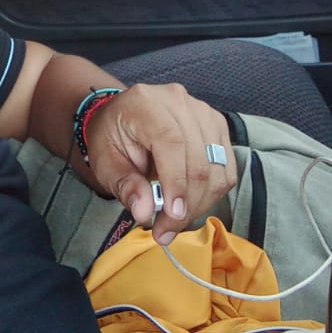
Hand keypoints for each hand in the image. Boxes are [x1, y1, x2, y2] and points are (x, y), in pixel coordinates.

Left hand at [84, 83, 236, 245]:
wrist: (124, 117)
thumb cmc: (112, 138)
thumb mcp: (105, 162)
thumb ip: (124, 185)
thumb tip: (144, 212)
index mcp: (146, 103)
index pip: (171, 142)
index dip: (176, 182)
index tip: (172, 216)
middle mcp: (178, 101)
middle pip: (198, 159)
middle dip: (186, 205)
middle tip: (165, 231)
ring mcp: (202, 111)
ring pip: (217, 168)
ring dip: (200, 203)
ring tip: (175, 221)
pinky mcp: (217, 126)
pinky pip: (226, 168)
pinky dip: (211, 192)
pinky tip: (190, 202)